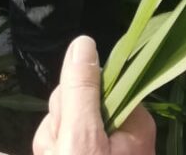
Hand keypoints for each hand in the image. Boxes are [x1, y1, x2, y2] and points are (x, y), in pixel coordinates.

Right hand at [33, 36, 155, 154]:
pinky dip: (54, 153)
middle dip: (59, 128)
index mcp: (133, 121)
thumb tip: (83, 42)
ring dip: (52, 145)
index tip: (67, 124)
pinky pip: (64, 145)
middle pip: (78, 104)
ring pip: (66, 127)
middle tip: (59, 153)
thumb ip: (80, 91)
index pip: (95, 83)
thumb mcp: (82, 139)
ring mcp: (107, 150)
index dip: (72, 99)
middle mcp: (124, 133)